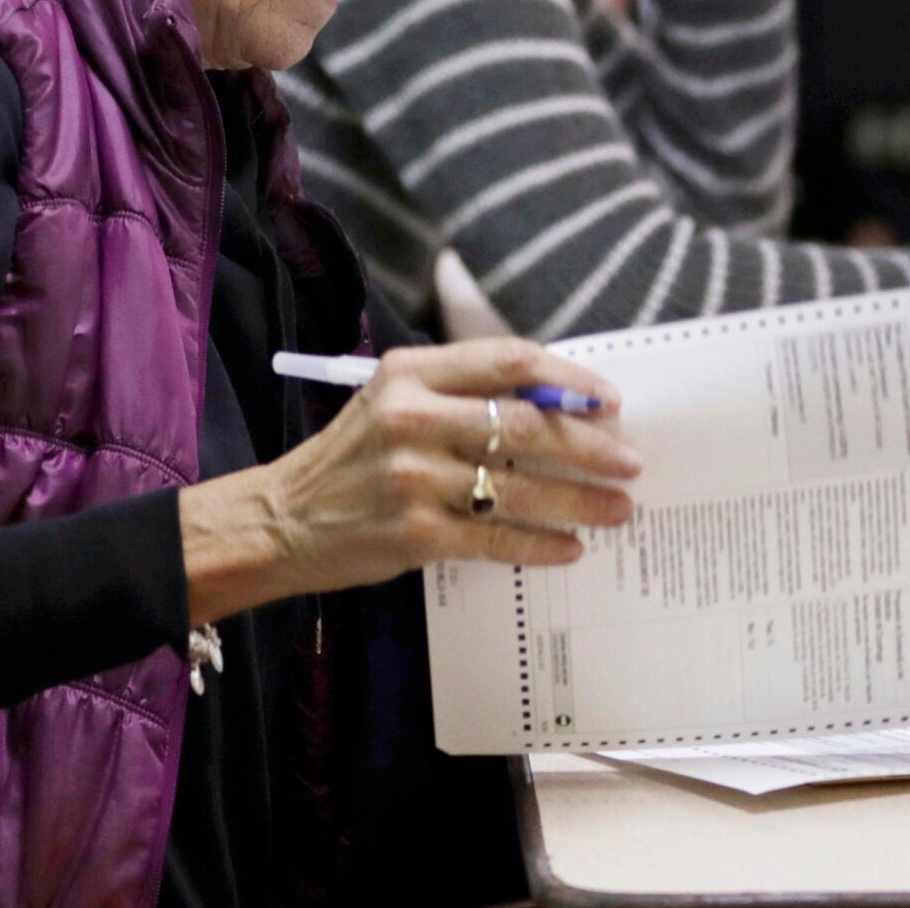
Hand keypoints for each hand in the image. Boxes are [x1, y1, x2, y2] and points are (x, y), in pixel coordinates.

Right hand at [179, 339, 639, 623]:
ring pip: (522, 488)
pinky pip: (497, 538)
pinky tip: (570, 548)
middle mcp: (412, 418)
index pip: (509, 361)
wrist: (279, 520)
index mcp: (411, 372)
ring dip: (581, 500)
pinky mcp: (414, 534)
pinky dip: (541, 545)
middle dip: (590, 445)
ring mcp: (412, 478)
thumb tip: (557, 404)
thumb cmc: (351, 457)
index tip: (611, 400)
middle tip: (631, 461)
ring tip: (618, 509)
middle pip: (527, 426)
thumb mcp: (394, 399)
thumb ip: (462, 392)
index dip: (569, 380)